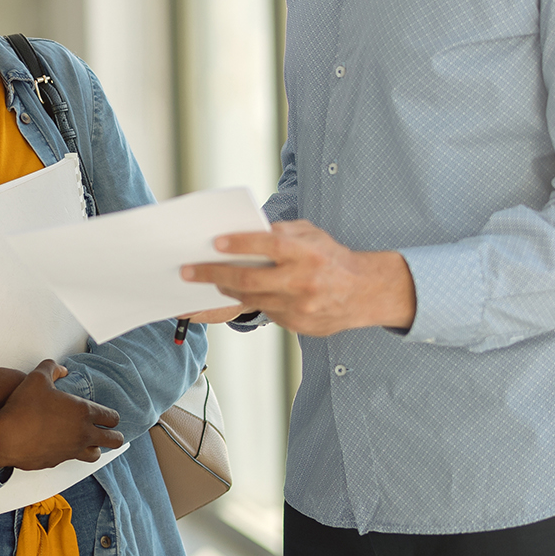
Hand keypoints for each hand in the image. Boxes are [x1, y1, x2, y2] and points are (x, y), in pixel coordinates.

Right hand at [0, 359, 124, 469]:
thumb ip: (51, 368)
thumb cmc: (23, 409)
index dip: (113, 416)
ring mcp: (72, 450)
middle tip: (111, 433)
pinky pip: (72, 459)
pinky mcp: (58, 461)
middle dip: (115, 436)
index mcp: (82, 412)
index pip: (112, 417)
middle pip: (113, 440)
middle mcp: (82, 434)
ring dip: (95, 447)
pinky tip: (62, 445)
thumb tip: (61, 369)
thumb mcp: (36, 378)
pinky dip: (72, 453)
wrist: (5, 438)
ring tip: (90, 442)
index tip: (110, 416)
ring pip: (96, 454)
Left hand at [180, 220, 415, 336]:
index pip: (267, 245)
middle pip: (249, 279)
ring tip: (210, 280)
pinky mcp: (299, 325)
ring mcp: (300, 306)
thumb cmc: (332, 257)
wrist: (366, 293)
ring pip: (252, 299)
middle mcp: (302, 281)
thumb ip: (281, 231)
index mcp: (306, 253)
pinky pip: (266, 311)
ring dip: (227, 289)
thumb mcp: (311, 235)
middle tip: (188, 270)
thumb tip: (243, 231)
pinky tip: (240, 293)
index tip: (215, 243)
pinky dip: (252, 301)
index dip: (239, 244)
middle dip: (213, 274)